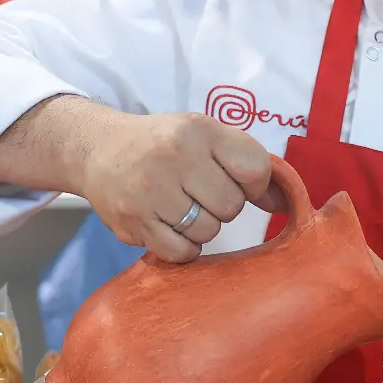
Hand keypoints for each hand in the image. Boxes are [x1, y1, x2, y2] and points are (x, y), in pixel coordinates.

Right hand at [79, 112, 285, 262]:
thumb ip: (246, 164)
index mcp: (199, 130)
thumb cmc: (162, 146)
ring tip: (180, 207)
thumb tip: (286, 205)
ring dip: (200, 227)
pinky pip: (181, 252)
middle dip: (222, 207)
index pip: (254, 169)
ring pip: (207, 232)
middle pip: (231, 207)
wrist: (97, 149)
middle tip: (200, 194)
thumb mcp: (204, 137)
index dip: (255, 185)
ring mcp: (151, 189)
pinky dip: (181, 247)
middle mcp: (174, 155)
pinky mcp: (134, 220)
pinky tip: (169, 226)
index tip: (240, 183)